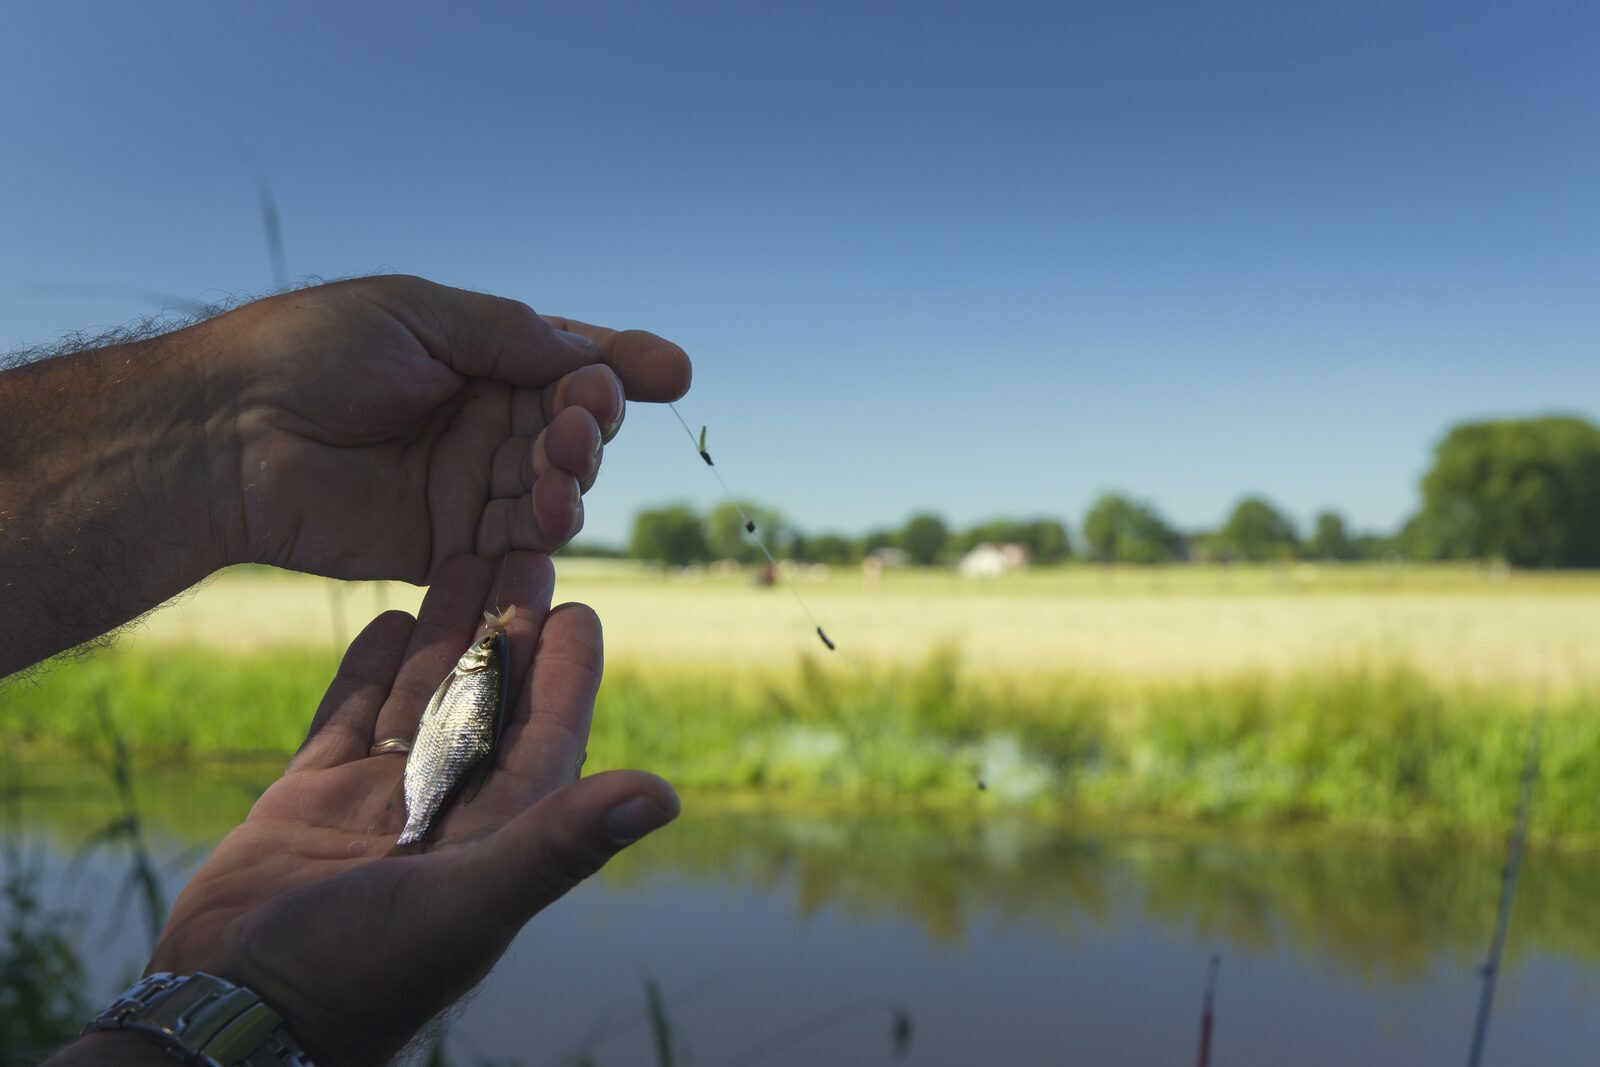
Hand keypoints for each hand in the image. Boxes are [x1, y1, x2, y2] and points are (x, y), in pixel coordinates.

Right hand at [144, 554, 679, 1065]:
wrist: (232, 1012)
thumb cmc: (362, 975)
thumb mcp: (471, 900)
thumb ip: (560, 842)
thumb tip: (665, 795)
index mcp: (495, 833)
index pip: (547, 734)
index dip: (568, 673)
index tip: (582, 608)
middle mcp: (443, 814)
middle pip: (486, 702)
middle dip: (506, 630)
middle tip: (520, 552)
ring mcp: (372, 807)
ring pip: (417, 699)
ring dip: (441, 635)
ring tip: (457, 561)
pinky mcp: (307, 804)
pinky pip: (346, 719)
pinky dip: (367, 670)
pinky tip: (388, 617)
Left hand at [213, 275, 691, 578]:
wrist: (226, 434)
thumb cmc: (310, 353)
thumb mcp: (419, 313)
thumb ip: (511, 334)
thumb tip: (588, 355)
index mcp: (473, 358)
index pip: (565, 361)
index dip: (621, 365)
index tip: (674, 371)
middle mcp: (478, 423)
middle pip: (570, 428)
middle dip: (590, 422)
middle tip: (583, 415)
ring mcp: (464, 486)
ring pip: (553, 489)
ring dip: (572, 476)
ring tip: (558, 463)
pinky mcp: (444, 547)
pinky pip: (513, 546)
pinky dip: (541, 533)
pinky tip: (546, 513)